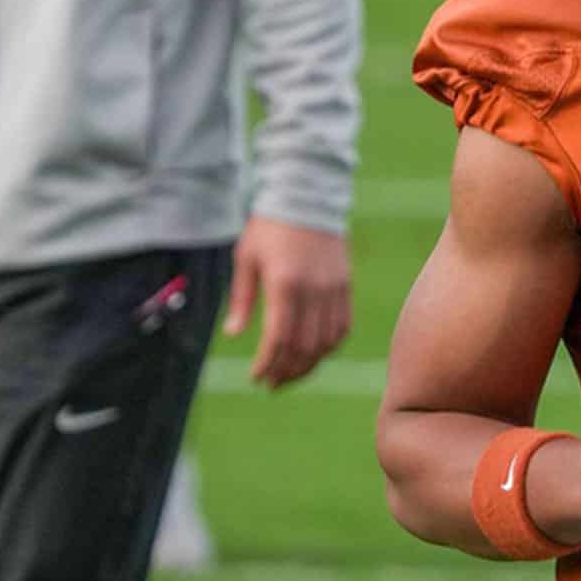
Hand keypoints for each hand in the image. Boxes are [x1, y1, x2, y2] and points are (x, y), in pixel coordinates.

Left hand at [222, 216, 352, 388]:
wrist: (308, 196)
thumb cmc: (269, 227)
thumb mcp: (246, 259)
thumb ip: (242, 299)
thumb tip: (234, 335)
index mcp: (285, 283)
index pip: (279, 337)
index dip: (267, 363)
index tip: (255, 377)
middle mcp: (313, 289)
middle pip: (304, 346)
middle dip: (286, 371)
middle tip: (270, 384)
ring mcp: (334, 288)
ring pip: (326, 341)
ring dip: (308, 365)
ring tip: (290, 375)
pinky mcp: (345, 285)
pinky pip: (343, 326)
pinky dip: (329, 346)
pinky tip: (314, 355)